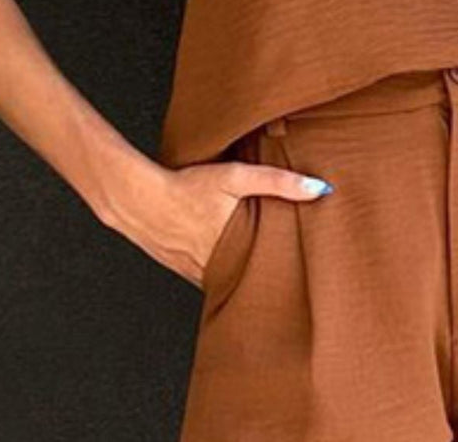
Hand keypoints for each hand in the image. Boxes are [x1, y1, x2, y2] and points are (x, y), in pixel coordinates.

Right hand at [97, 156, 332, 289]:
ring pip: (228, 279)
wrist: (138, 198)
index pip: (268, 274)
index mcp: (234, 250)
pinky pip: (207, 276)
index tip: (305, 276)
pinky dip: (218, 270)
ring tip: (261, 268)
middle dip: (266, 277)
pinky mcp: (181, 269)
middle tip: (291, 278)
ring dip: (241, 274)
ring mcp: (195, 272)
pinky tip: (226, 258)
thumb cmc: (187, 185)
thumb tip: (319, 189)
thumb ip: (277, 182)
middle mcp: (215, 268)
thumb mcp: (235, 177)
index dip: (286, 275)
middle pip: (249, 279)